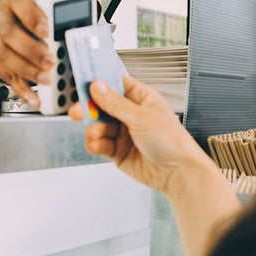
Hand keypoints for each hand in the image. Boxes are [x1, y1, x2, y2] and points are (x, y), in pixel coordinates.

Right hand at [0, 0, 56, 107]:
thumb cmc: (19, 14)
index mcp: (15, 1)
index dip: (33, 18)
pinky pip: (6, 77)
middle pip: (10, 34)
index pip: (20, 4)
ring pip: (5, 57)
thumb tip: (82, 27)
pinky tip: (35, 97)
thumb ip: (55, 15)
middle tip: (51, 61)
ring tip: (46, 79)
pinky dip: (22, 89)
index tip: (47, 31)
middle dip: (32, 50)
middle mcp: (0, 19)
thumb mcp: (36, 5)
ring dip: (27, 70)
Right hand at [69, 75, 213, 194]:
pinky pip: (100, 143)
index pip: (115, 83)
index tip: (83, 83)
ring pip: (98, 125)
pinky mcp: (118, 150)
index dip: (99, 82)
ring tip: (96, 134)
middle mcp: (131, 113)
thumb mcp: (141, 117)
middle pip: (102, 105)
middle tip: (78, 112)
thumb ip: (115, 103)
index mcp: (141, 98)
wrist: (178, 172)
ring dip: (93, 129)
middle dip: (90, 109)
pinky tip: (96, 145)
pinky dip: (95, 144)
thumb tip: (98, 87)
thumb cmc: (172, 141)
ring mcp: (124, 132)